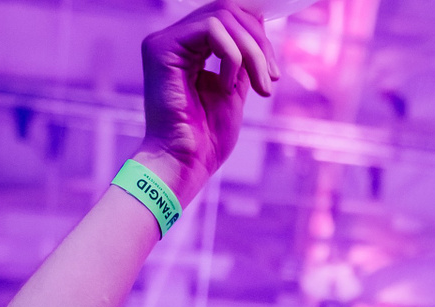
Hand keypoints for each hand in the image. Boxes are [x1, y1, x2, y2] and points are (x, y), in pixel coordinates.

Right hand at [135, 0, 277, 196]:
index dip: (257, 37)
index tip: (273, 73)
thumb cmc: (206, 138)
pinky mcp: (161, 48)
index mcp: (188, 48)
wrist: (186, 163)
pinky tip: (227, 86)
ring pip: (223, 16)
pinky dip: (232, 55)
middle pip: (228, 10)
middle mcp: (174, 40)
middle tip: (271, 79)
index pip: (228, 18)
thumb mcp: (234, 90)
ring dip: (252, 52)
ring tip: (259, 86)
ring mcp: (165, 41)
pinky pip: (212, 28)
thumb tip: (258, 35)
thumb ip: (241, 60)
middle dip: (259, 43)